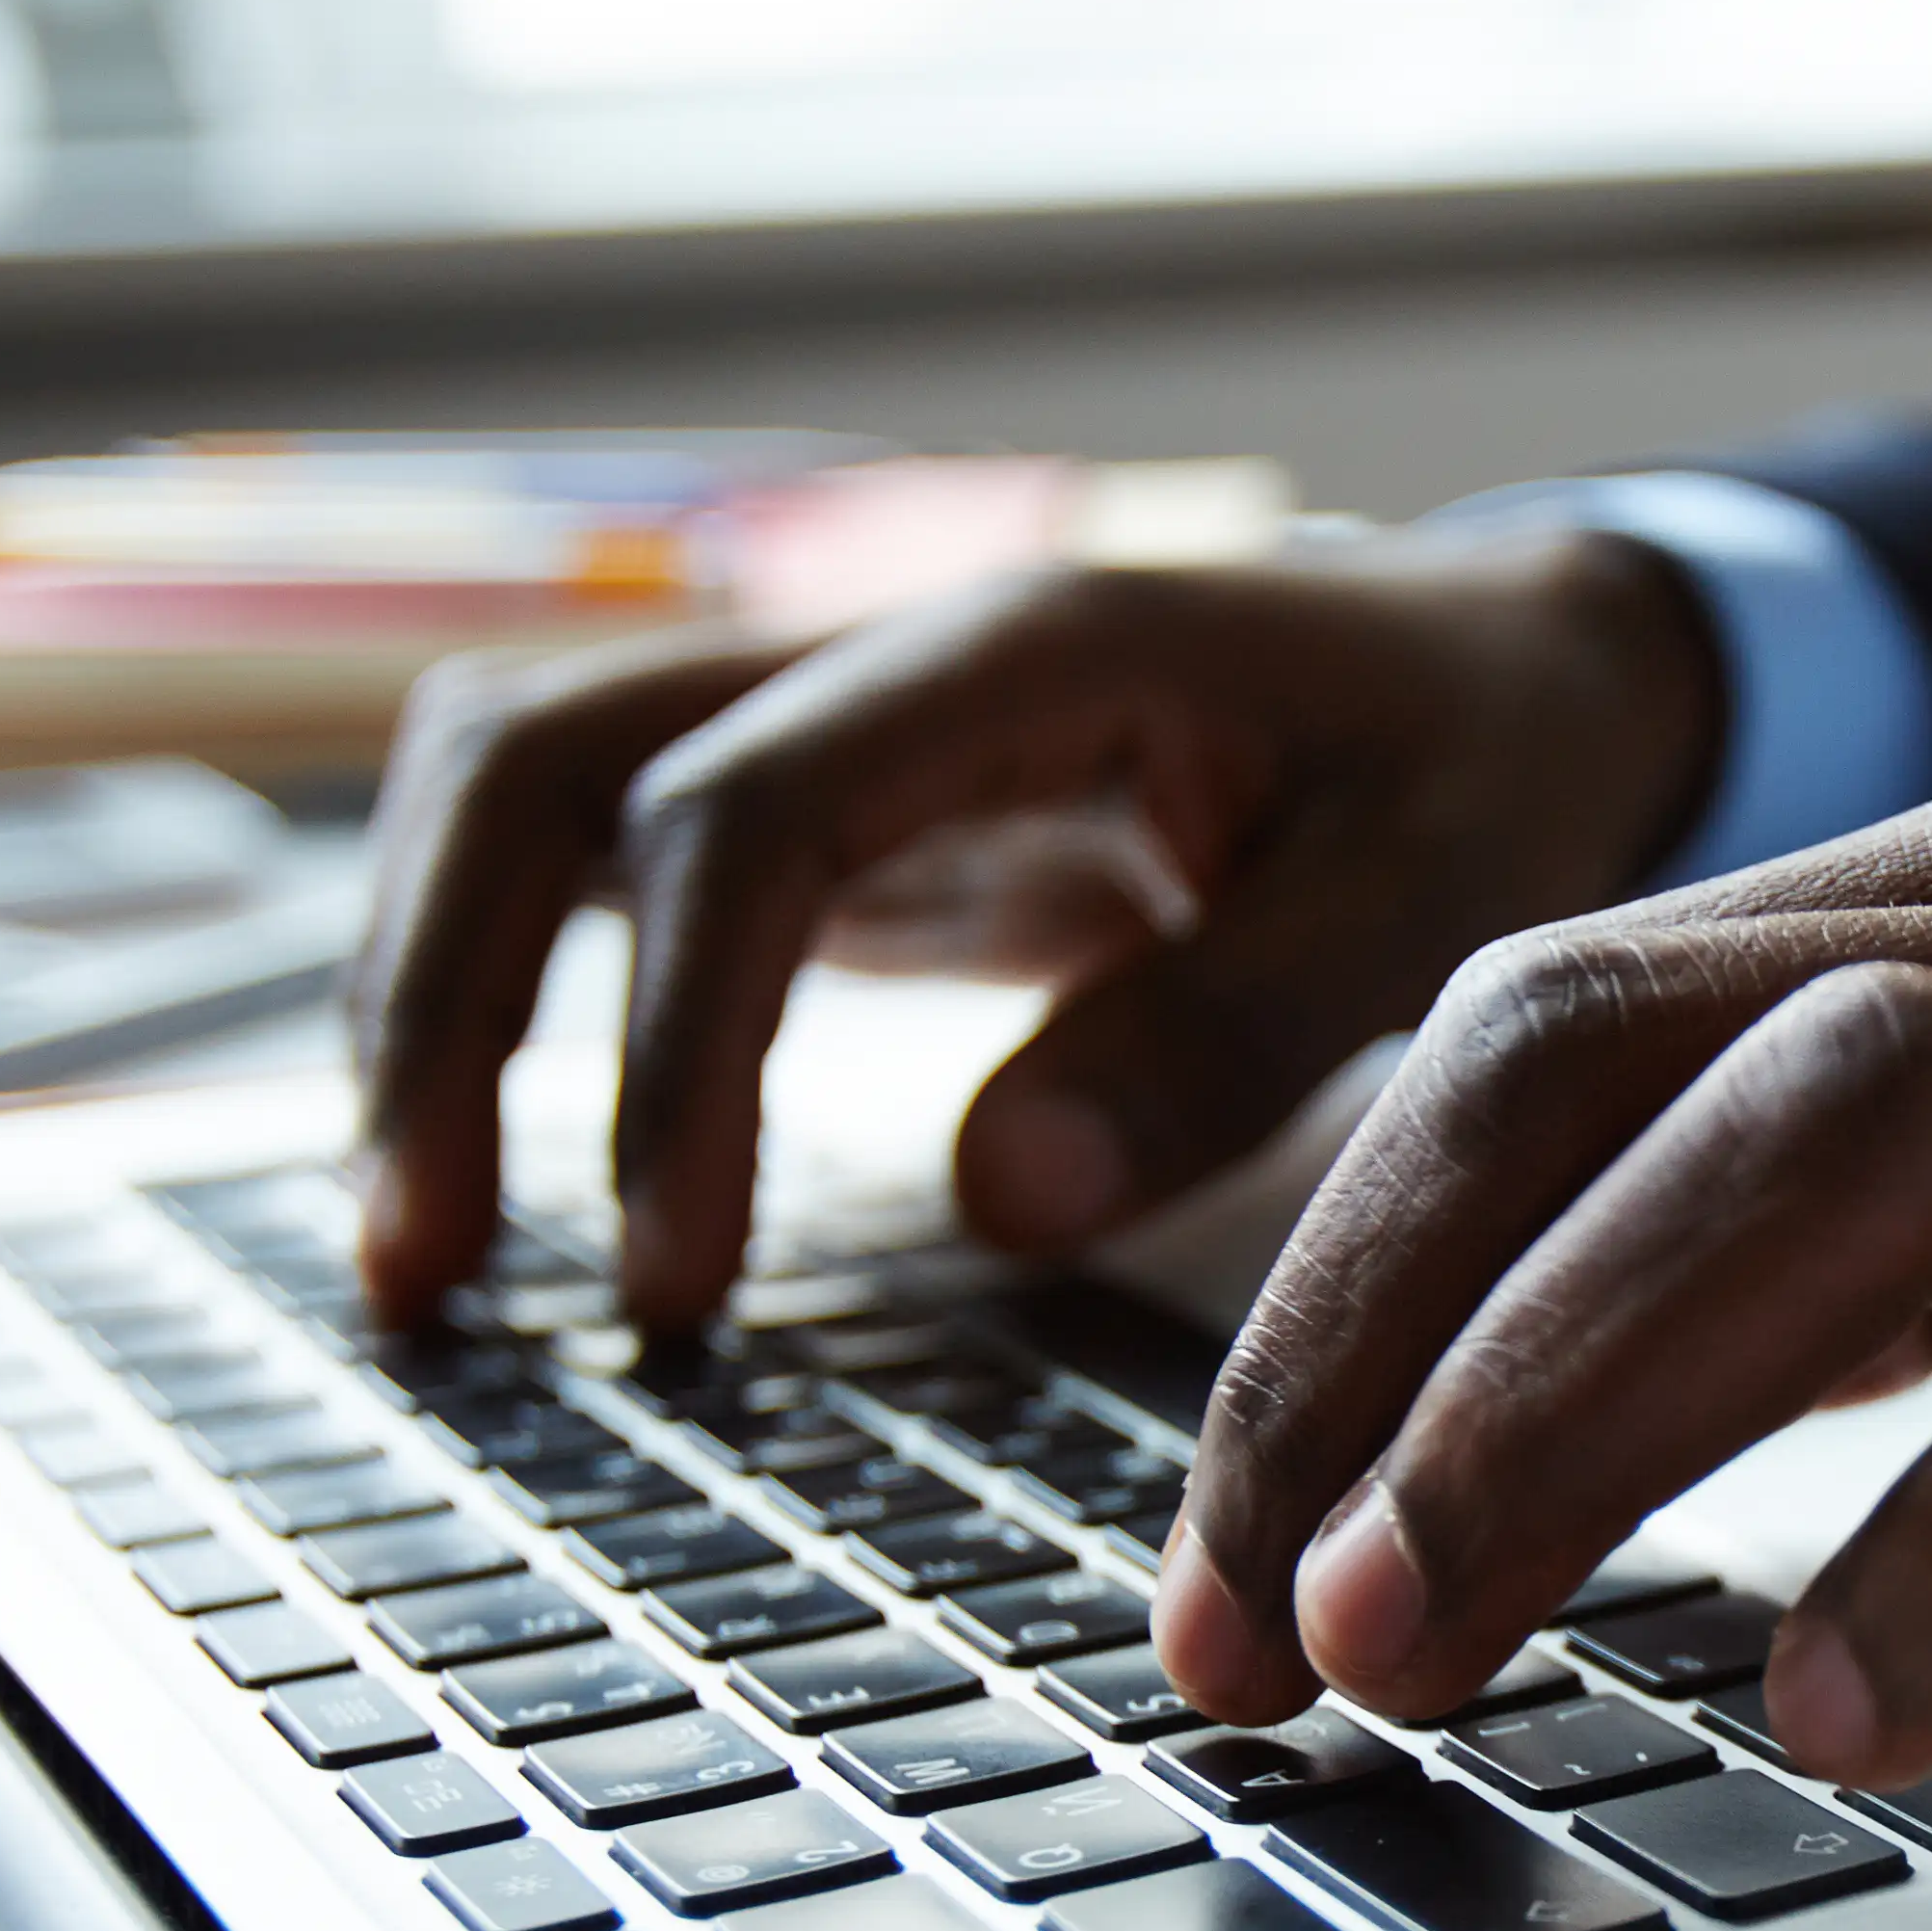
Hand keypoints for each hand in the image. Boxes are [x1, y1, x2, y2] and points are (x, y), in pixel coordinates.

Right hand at [341, 531, 1727, 1330]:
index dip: (671, 1047)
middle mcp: (876, 652)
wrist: (1514, 667)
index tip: (676, 1277)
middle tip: (431, 1278)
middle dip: (444, 1008)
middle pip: (534, 759)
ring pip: (508, 777)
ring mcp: (820, 712)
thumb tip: (996, 1201)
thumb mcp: (1433, 902)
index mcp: (1024, 654)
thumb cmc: (1482, 769)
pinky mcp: (812, 799)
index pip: (739, 815)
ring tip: (416, 1252)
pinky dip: (494, 985)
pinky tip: (483, 1171)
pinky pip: (585, 850)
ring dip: (423, 990)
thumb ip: (1230, 1032)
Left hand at [1157, 759, 1931, 1788]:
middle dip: (1369, 1344)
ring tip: (1425, 1644)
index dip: (1337, 1269)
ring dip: (1584, 1402)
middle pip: (1638, 1057)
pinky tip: (1853, 1702)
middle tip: (1236, 1631)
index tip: (1217, 1530)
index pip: (1582, 1017)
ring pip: (1862, 1145)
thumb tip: (1637, 1380)